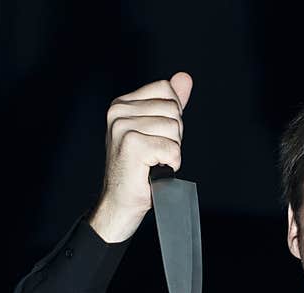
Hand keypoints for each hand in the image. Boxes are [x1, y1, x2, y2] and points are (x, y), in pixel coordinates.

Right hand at [89, 72, 192, 242]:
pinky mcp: (132, 145)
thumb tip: (185, 77)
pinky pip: (173, 148)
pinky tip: (153, 169)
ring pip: (174, 129)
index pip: (166, 89)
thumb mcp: (156, 130)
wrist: (121, 202)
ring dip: (171, 150)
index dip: (172, 116)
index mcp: (122, 104)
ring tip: (152, 161)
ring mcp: (123, 127)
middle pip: (173, 109)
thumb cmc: (138, 170)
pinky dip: (171, 163)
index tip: (157, 136)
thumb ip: (170, 102)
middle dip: (174, 135)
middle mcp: (118, 112)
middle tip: (155, 153)